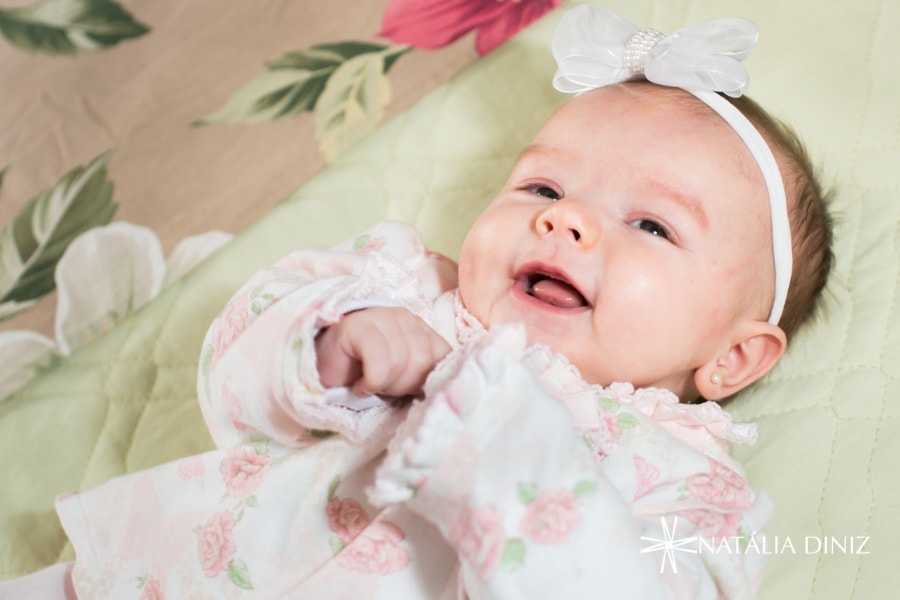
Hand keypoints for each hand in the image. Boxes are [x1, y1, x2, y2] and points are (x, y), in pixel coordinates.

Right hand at [315, 307, 451, 397]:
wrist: (322, 371)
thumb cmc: (366, 375)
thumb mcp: (404, 376)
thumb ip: (426, 373)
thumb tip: (445, 387)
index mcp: (421, 328)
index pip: (444, 356)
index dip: (427, 381)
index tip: (407, 390)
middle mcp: (405, 317)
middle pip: (422, 360)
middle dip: (403, 385)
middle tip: (383, 387)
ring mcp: (380, 317)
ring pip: (401, 360)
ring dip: (384, 384)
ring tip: (370, 385)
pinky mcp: (357, 326)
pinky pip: (378, 359)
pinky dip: (371, 381)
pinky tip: (360, 385)